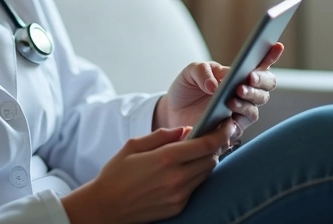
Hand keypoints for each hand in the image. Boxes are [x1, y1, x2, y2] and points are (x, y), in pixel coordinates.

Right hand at [61, 119, 235, 223]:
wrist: (105, 206)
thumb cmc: (116, 173)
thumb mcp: (134, 145)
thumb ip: (161, 135)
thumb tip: (185, 130)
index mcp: (165, 158)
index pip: (205, 144)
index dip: (221, 133)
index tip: (227, 125)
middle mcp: (176, 178)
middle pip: (211, 159)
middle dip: (215, 146)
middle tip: (212, 136)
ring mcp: (179, 195)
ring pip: (206, 173)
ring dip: (206, 161)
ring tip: (198, 152)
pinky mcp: (178, 207)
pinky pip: (196, 187)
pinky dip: (195, 176)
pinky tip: (185, 170)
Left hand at [154, 43, 283, 135]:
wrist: (172, 112)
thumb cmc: (187, 88)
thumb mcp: (190, 72)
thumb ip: (202, 72)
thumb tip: (215, 86)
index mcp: (238, 75)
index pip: (260, 65)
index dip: (271, 55)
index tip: (277, 46)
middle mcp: (244, 93)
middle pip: (266, 87)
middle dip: (260, 81)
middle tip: (249, 78)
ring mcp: (240, 111)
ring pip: (256, 107)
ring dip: (249, 99)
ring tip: (235, 94)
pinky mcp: (231, 129)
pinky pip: (242, 125)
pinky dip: (238, 117)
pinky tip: (230, 111)